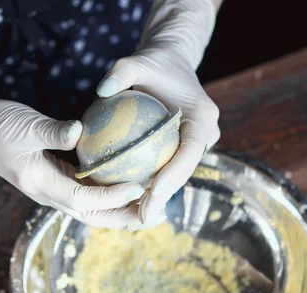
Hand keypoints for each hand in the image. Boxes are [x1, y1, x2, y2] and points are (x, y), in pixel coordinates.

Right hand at [0, 75, 159, 228]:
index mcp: (41, 183)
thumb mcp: (24, 124)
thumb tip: (80, 131)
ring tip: (149, 207)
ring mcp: (51, 189)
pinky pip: (86, 195)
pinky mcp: (55, 180)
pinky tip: (126, 186)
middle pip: (92, 216)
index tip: (139, 186)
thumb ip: (52, 130)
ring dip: (120, 212)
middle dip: (124, 218)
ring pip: (91, 210)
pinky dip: (108, 196)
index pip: (83, 199)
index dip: (112, 197)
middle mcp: (48, 193)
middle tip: (155, 214)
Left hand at [96, 0, 219, 228]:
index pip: (189, 152)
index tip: (151, 193)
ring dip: (159, 197)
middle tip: (141, 216)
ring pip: (179, 175)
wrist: (170, 62)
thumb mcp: (136, 61)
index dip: (173, 176)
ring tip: (135, 218)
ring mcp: (198, 143)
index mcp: (203, 117)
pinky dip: (153, 185)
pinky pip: (169, 169)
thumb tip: (101, 91)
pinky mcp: (185, 148)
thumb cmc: (153, 63)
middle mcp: (206, 134)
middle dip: (164, 197)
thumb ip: (121, 72)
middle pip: (185, 171)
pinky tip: (130, 202)